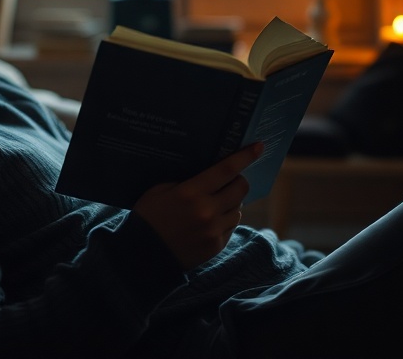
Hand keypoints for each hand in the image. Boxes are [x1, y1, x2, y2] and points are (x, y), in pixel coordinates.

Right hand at [133, 142, 263, 269]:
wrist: (143, 256)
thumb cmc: (149, 217)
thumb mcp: (160, 189)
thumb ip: (186, 180)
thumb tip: (210, 171)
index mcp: (191, 193)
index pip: (226, 170)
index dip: (244, 156)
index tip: (258, 146)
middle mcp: (207, 211)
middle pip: (240, 188)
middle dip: (239, 179)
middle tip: (230, 179)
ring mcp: (213, 230)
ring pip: (238, 208)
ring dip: (231, 201)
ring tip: (215, 202)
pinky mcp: (216, 246)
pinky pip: (231, 226)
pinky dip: (225, 219)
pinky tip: (210, 219)